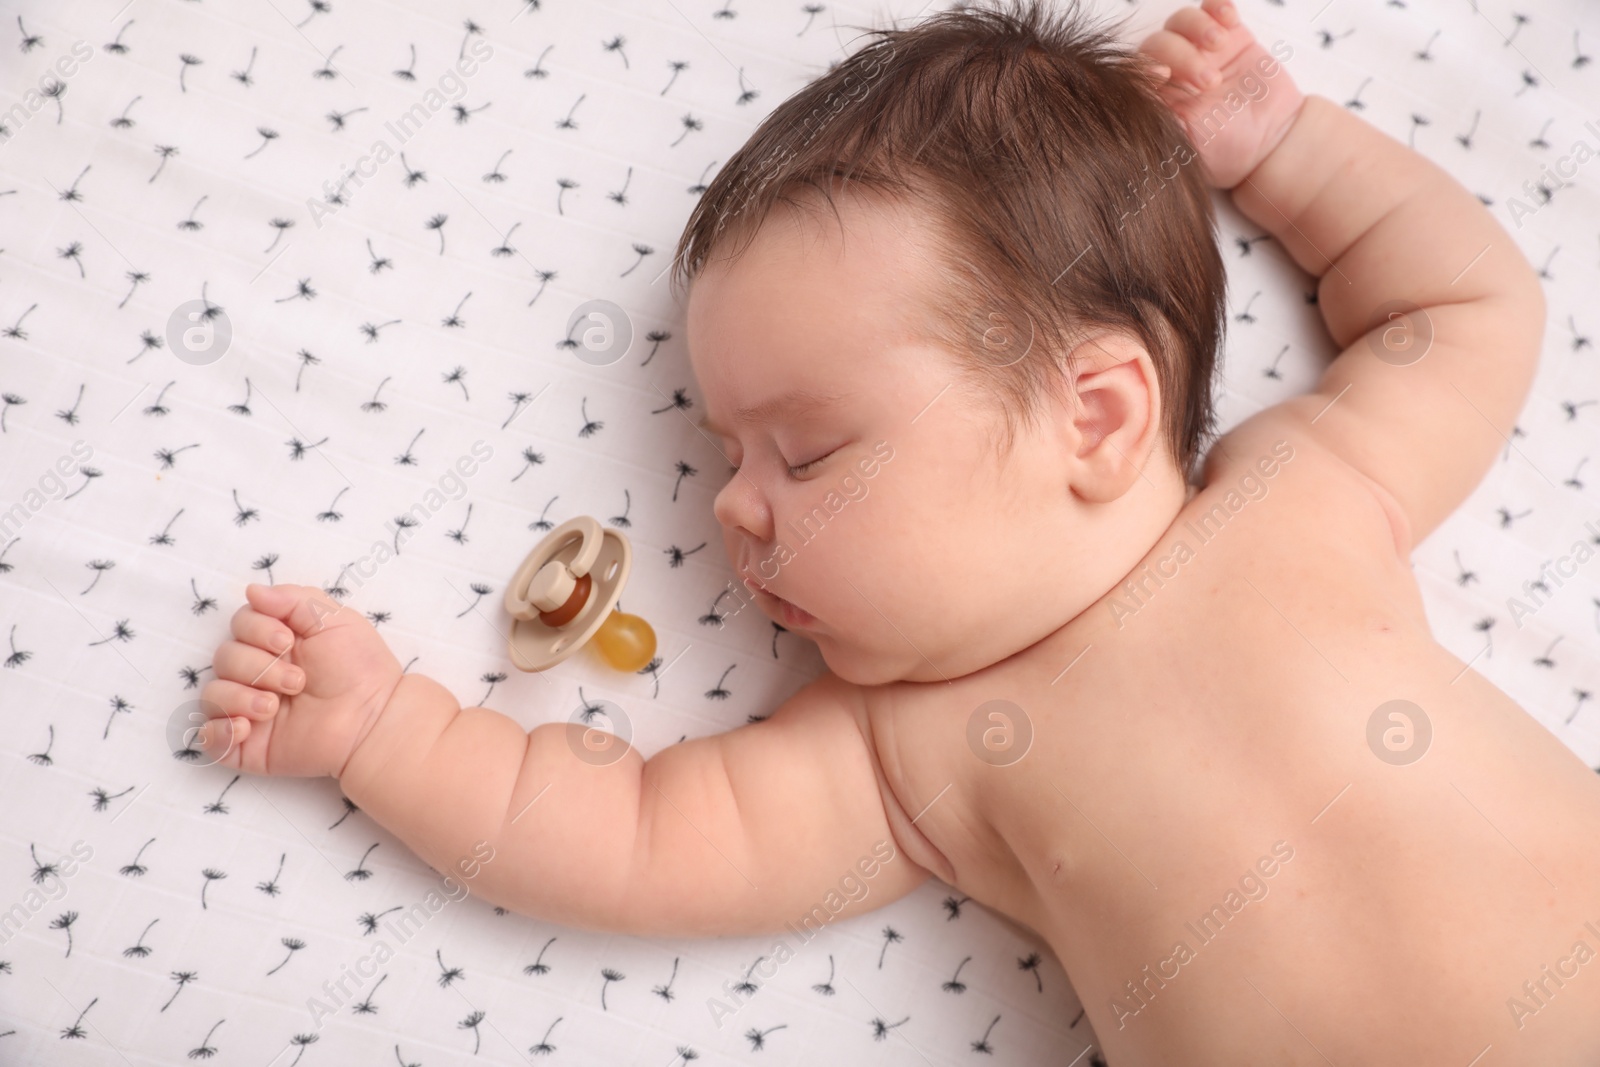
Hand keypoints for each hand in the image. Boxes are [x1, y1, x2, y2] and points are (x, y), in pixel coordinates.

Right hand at [200, 584, 403, 777]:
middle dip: (259, 667)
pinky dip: (220, 731)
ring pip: (213, 694)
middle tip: (298, 681)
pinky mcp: (246, 744)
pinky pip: (208, 737)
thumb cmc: (359, 668)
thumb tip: (251, 591)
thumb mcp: (334, 619)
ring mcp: (249, 709)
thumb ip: (294, 599)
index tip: (288, 641)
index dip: (256, 629)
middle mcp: (258, 673)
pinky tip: (248, 728)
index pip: (239, 624)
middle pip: (223, 657)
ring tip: (276, 707)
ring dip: (242, 697)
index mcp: (275, 643)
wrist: (373, 720)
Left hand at [1138, 0, 1304, 188]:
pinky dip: (1218, 6)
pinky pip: (1214, 8)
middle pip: (1159, 44)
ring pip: (1182, 22)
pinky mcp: (1229, 36)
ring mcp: (1199, 51)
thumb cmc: (1226, 149)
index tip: (1162, 75)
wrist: (1273, 141)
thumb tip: (1133, 98)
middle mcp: (1173, 72)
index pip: (1134, 71)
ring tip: (1220, 44)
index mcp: (1156, 97)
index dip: (1142, 66)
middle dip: (1182, 55)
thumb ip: (1158, 118)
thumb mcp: (1186, 143)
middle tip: (1210, 81)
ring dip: (1198, 26)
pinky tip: (1229, 20)